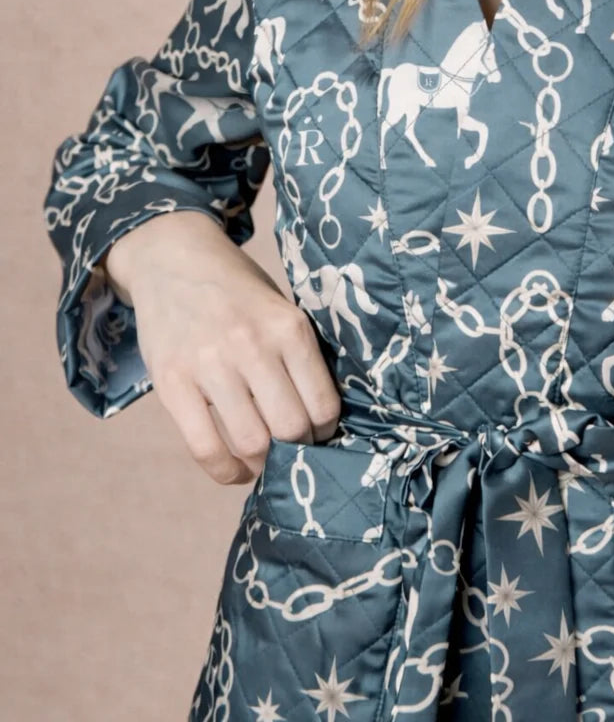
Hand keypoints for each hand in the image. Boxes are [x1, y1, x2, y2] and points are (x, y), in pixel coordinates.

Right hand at [100, 211, 341, 484]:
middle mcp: (253, 345)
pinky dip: (226, 472)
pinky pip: (205, 447)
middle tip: (292, 451)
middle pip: (290, 428)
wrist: (173, 258)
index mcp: (289, 327)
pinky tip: (236, 470)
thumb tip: (321, 419)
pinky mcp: (172, 382)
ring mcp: (210, 364)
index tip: (318, 434)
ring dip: (263, 463)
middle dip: (297, 450)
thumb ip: (298, 355)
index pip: (323, 404)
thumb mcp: (280, 308)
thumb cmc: (237, 290)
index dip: (325, 431)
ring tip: (265, 461)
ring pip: (252, 442)